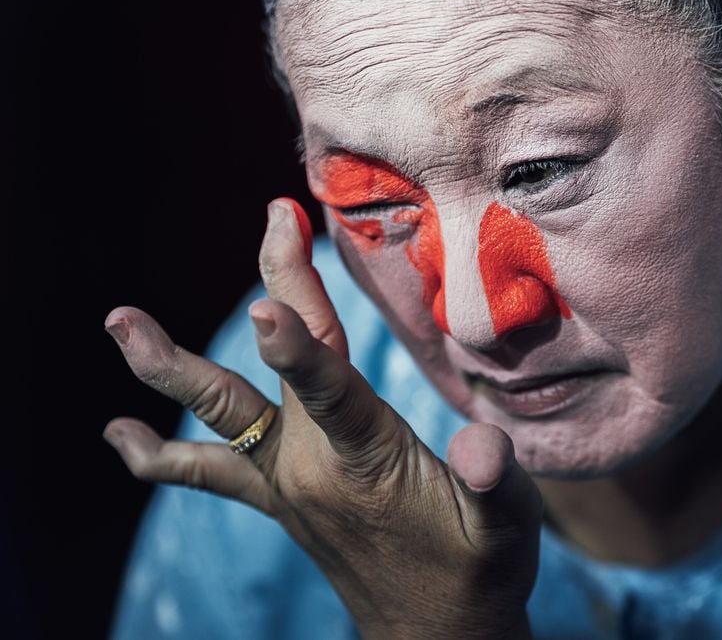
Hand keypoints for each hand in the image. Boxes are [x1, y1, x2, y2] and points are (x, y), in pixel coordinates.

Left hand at [103, 198, 541, 638]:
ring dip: (168, 370)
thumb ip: (495, 483)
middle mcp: (312, 467)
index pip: (327, 391)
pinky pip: (209, 470)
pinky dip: (160, 456)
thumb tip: (485, 446)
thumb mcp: (507, 529)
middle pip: (274, 371)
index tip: (264, 297)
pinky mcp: (278, 496)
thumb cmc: (480, 573)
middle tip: (271, 219)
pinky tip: (118, 439)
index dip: (296, 345)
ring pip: (221, 414)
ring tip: (120, 323)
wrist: (434, 638)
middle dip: (274, 287)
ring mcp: (285, 482)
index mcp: (367, 463)